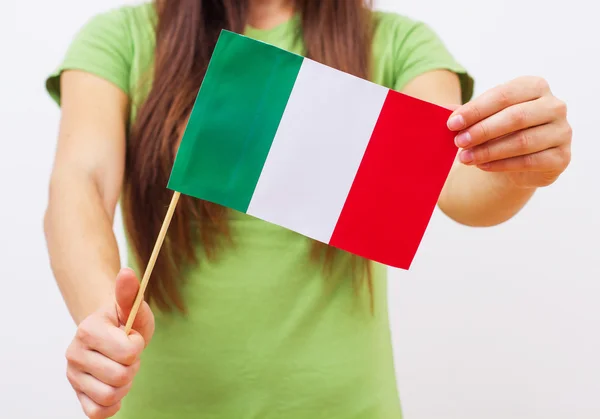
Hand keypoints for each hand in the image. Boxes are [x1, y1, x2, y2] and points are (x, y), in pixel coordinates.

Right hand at [65, 268, 154, 418]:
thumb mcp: (133, 306)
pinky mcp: (77, 393)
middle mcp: (74, 353)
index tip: (132, 337)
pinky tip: (115, 387)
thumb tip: (126, 273)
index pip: (127, 352)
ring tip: (121, 368)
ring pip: (110, 396)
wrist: (111, 332)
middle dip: (132, 366)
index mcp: (88, 329)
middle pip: (120, 376)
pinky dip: (112, 404)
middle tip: (127, 355)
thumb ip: (129, 293)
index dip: (137, 346)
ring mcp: (73, 375)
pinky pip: (97, 412)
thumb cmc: (125, 319)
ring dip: (124, 384)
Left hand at [447, 76, 571, 187]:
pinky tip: (482, 166)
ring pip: (522, 142)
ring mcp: (562, 132)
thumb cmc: (500, 131)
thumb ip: (467, 114)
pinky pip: (528, 162)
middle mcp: (554, 106)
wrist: (520, 160)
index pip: (503, 95)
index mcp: (535, 86)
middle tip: (458, 142)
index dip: (476, 110)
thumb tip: (443, 112)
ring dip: (488, 151)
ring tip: (465, 158)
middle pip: (515, 117)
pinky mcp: (561, 157)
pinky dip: (501, 164)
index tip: (451, 124)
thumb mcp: (484, 118)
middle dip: (482, 130)